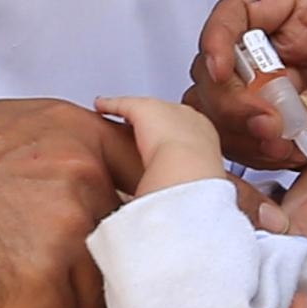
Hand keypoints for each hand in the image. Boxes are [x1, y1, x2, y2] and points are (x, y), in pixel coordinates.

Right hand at [0, 99, 141, 307]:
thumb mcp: (7, 130)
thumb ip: (67, 153)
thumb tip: (104, 183)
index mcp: (81, 136)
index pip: (144, 185)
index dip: (128, 220)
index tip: (108, 236)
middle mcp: (85, 179)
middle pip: (124, 248)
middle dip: (89, 265)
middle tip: (34, 262)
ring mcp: (67, 235)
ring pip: (96, 295)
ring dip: (58, 301)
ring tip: (4, 279)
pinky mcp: (43, 290)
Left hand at [94, 96, 224, 197]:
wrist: (188, 167)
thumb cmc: (196, 178)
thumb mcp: (199, 181)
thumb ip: (191, 184)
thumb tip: (186, 203)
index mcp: (205, 133)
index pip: (189, 128)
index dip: (177, 135)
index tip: (168, 143)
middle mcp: (186, 116)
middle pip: (169, 114)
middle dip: (157, 120)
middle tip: (145, 130)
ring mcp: (164, 110)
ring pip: (146, 108)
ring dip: (135, 112)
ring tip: (121, 115)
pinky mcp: (142, 109)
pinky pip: (122, 104)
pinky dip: (111, 104)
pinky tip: (101, 105)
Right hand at [184, 0, 306, 167]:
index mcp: (301, 13)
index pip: (238, 13)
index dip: (217, 38)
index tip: (219, 70)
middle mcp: (277, 51)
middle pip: (215, 70)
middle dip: (233, 102)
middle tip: (271, 127)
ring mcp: (272, 94)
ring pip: (219, 111)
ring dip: (243, 134)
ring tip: (289, 147)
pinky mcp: (276, 133)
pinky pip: (241, 144)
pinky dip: (256, 155)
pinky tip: (291, 157)